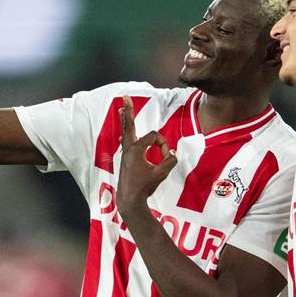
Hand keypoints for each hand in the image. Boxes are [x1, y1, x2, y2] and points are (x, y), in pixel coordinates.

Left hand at [116, 95, 176, 220]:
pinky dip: (127, 131)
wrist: (129, 199)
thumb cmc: (144, 187)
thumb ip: (170, 161)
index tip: (165, 157)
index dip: (163, 144)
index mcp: (136, 149)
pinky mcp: (126, 158)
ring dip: (126, 119)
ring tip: (123, 107)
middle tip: (124, 96)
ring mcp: (126, 153)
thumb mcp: (161, 174)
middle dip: (129, 110)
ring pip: (126, 131)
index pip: (155, 137)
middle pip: (130, 124)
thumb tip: (172, 154)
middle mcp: (128, 148)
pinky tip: (124, 128)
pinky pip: (127, 140)